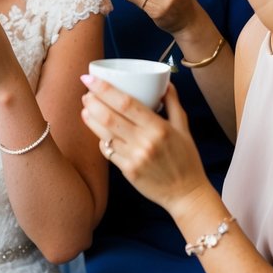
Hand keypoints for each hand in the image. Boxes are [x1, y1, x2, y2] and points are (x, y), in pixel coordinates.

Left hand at [80, 74, 208, 213]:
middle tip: (86, 91)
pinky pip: (107, 150)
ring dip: (90, 118)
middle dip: (92, 100)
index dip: (104, 89)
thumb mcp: (184, 129)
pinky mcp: (127, 171)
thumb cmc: (186, 160)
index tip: (90, 78)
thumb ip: (173, 104)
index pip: (125, 103)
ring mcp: (134, 157)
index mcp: (159, 127)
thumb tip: (165, 82)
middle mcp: (145, 142)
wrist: (187, 194)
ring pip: (104, 133)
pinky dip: (100, 138)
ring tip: (85, 107)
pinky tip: (98, 130)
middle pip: (109, 116)